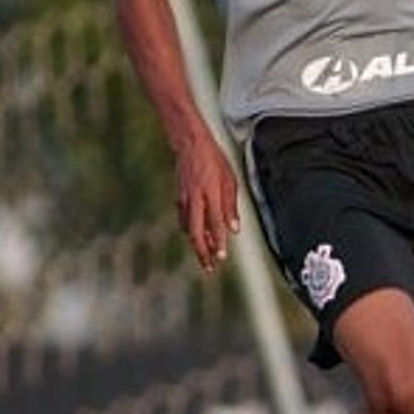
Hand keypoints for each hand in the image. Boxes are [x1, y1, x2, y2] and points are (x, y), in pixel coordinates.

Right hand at [174, 136, 239, 271]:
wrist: (190, 146)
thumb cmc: (214, 161)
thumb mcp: (230, 181)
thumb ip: (231, 206)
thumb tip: (234, 229)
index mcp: (211, 194)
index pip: (215, 223)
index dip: (218, 241)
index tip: (222, 257)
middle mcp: (196, 199)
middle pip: (196, 232)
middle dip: (203, 252)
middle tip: (210, 267)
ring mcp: (184, 199)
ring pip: (188, 229)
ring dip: (197, 245)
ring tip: (206, 258)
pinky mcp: (179, 199)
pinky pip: (184, 220)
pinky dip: (190, 232)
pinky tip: (197, 238)